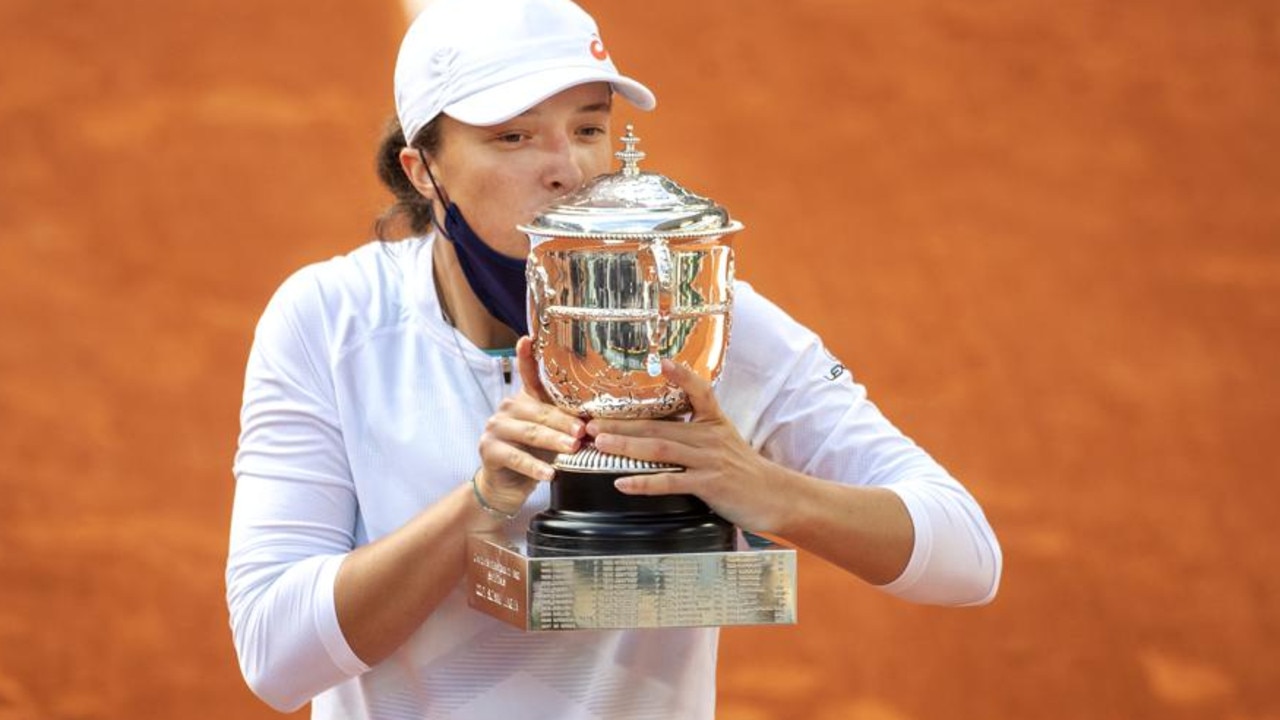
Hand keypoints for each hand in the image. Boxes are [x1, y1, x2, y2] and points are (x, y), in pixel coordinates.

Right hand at [475, 337, 584, 511]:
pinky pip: (516, 457)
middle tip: (583, 431)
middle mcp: (508, 407)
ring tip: (573, 449)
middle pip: (539, 410)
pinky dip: (535, 466)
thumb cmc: (536, 454)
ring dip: (553, 441)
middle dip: (563, 421)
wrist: (507, 485)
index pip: (528, 375)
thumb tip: (599, 417)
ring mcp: (495, 427)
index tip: (528, 339)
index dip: (527, 357)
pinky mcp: (489, 449)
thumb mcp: (552, 434)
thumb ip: (566, 421)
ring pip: (529, 432)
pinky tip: (550, 474)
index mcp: (525, 399)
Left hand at [587, 360, 789, 531]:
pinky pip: (671, 481)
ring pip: (661, 449)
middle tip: (591, 423)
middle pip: (660, 426)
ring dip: (626, 446)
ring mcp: (709, 460)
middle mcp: (709, 437)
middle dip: (622, 424)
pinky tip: (622, 483)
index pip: (700, 391)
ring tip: (600, 444)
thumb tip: (660, 432)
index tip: (662, 361)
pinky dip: (644, 482)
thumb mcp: (724, 442)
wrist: (776, 498)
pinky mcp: (710, 484)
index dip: (682, 375)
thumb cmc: (745, 473)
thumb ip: (696, 434)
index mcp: (713, 422)